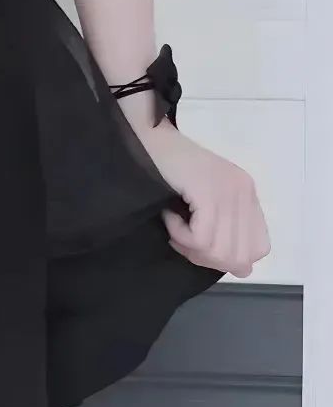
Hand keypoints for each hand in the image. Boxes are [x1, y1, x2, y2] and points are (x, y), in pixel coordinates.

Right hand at [126, 115, 269, 277]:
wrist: (148, 137)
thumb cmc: (169, 170)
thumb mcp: (206, 201)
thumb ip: (224, 228)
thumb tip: (242, 269)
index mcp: (247, 194)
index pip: (259, 248)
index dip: (230, 257)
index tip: (201, 244)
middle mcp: (245, 193)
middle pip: (239, 257)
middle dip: (205, 258)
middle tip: (181, 239)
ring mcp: (229, 192)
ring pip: (218, 251)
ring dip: (188, 246)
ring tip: (173, 225)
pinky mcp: (209, 193)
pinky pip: (200, 238)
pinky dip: (179, 235)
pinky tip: (168, 216)